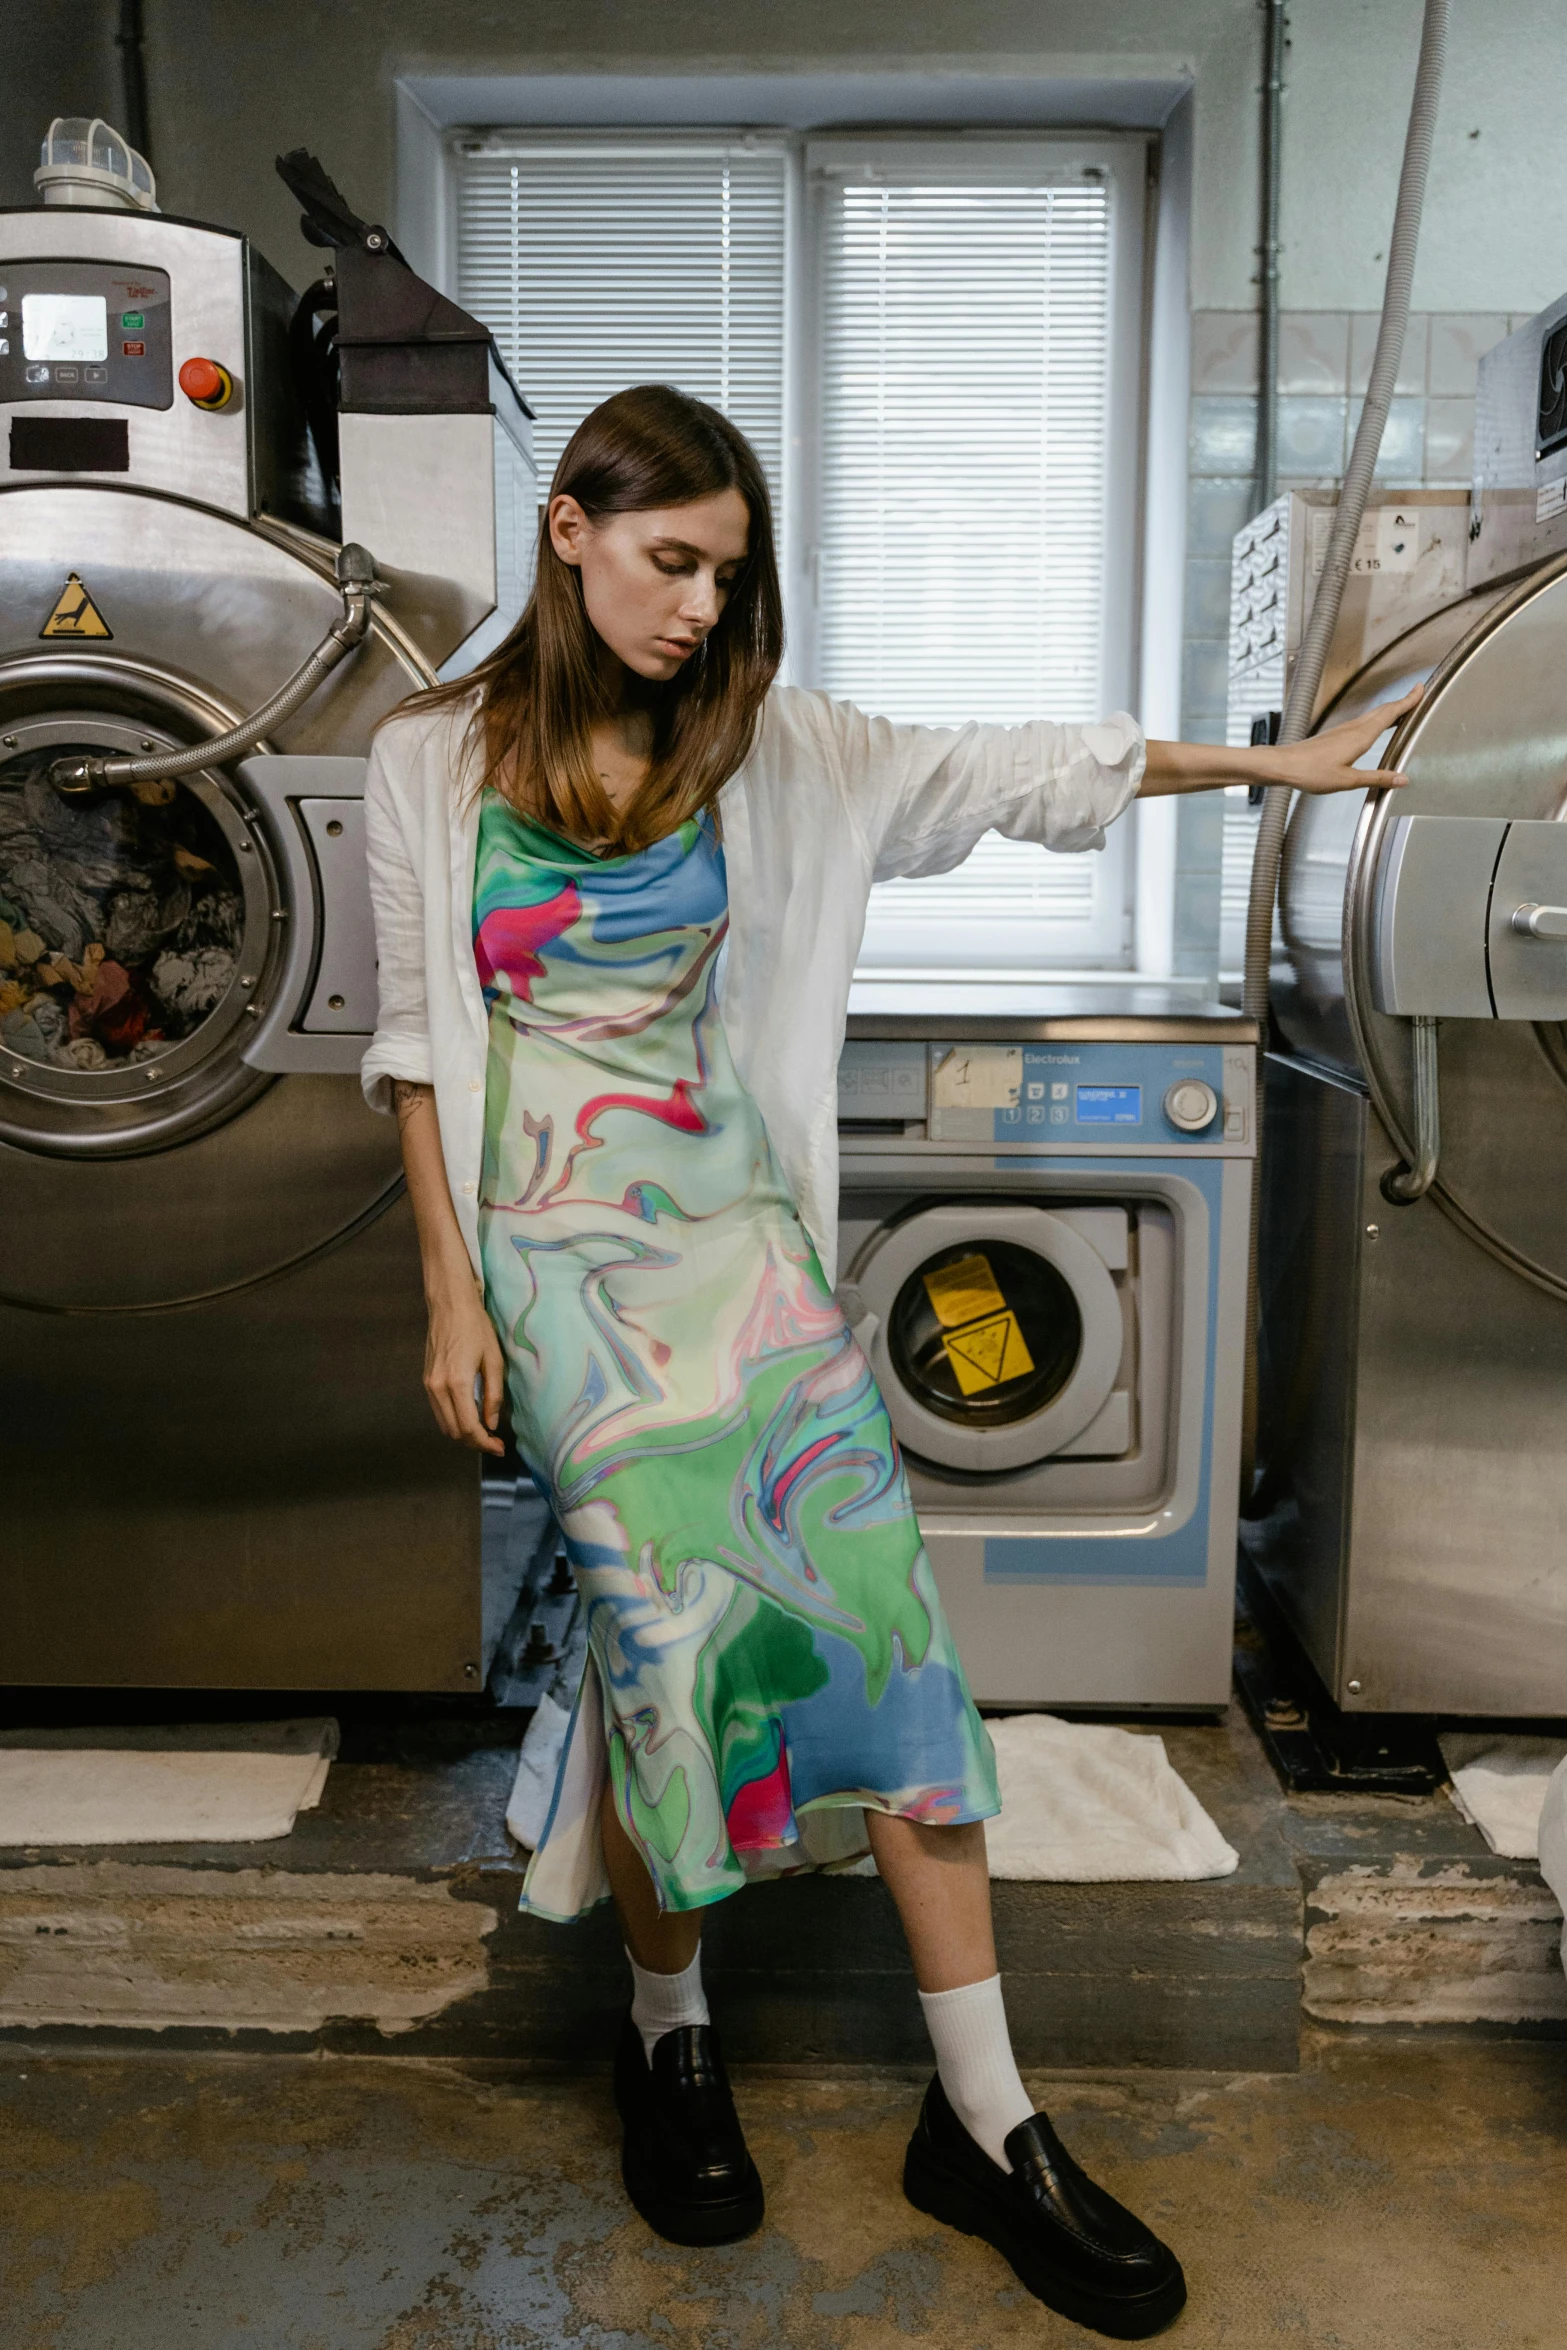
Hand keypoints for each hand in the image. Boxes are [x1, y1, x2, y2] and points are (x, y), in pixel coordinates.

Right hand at [423, 1283, 506, 1454]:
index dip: (485, 1443)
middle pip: (455, 1432)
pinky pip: (439, 1410)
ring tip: (484, 1430)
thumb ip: (493, 1395)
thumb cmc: (476, 1328)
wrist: (450, 1305)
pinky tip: (470, 1413)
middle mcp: (438, 1388)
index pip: (469, 1427)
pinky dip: (454, 1419)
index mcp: (457, 1383)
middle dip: (475, 1441)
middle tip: (495, 1441)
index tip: (499, 1448)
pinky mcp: (426, 1381)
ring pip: (445, 1424)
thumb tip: (491, 1424)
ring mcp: (429, 1385)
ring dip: (464, 1432)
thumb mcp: (495, 1360)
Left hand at [1261, 685, 1421, 794]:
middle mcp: (1353, 729)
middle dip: (1402, 702)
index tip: (1420, 689)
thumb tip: (1401, 779)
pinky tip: (1374, 727)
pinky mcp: (1335, 735)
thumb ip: (1377, 778)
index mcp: (1360, 737)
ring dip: (1390, 709)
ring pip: (1372, 715)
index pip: (1390, 714)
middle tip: (1417, 694)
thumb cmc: (1310, 772)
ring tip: (1402, 709)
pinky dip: (1376, 719)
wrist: (1283, 765)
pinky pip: (1362, 722)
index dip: (1407, 701)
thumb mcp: (1348, 781)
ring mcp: (1343, 730)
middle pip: (1383, 710)